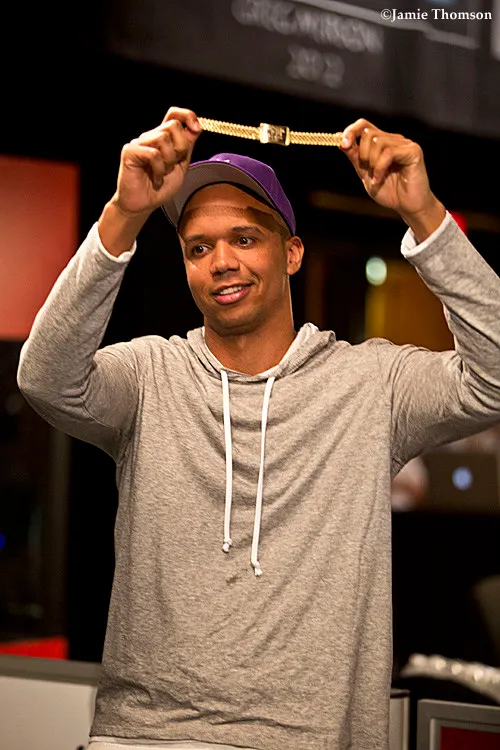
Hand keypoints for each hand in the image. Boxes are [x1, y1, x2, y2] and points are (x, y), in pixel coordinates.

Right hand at [113, 107, 201, 215]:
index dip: (187, 115)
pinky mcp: (129, 152)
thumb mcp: (181, 166)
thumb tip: (196, 127)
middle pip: (173, 125)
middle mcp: (150, 137)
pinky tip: (156, 179)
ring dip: (168, 161)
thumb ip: (187, 147)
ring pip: (163, 138)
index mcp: (162, 138)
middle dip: (180, 148)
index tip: (197, 129)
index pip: (174, 114)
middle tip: (173, 166)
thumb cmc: (160, 187)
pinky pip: (153, 153)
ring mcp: (139, 143)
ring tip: (162, 174)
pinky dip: (159, 170)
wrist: (143, 205)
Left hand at [338, 119, 445, 239]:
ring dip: (372, 163)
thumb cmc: (389, 192)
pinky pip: (389, 152)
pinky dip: (380, 168)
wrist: (407, 206)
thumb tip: (339, 139)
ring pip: (378, 141)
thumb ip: (355, 157)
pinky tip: (380, 179)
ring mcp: (404, 144)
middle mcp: (393, 140)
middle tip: (367, 171)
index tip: (343, 145)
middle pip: (368, 132)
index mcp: (381, 143)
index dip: (351, 131)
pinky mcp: (413, 150)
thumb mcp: (365, 174)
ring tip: (377, 178)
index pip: (364, 126)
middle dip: (362, 154)